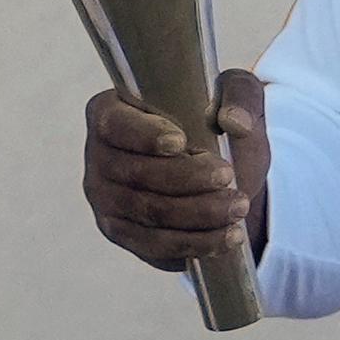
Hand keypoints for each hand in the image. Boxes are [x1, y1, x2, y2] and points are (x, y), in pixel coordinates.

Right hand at [84, 69, 267, 271]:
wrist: (217, 175)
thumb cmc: (215, 127)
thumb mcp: (234, 97)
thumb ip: (240, 95)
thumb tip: (234, 121)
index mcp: (111, 112)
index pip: (115, 125)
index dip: (144, 135)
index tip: (180, 142)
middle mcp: (100, 157)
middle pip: (137, 174)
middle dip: (186, 179)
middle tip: (227, 176)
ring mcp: (106, 199)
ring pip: (150, 213)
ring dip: (198, 213)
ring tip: (237, 207)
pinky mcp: (122, 233)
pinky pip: (155, 244)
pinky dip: (195, 242)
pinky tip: (227, 236)